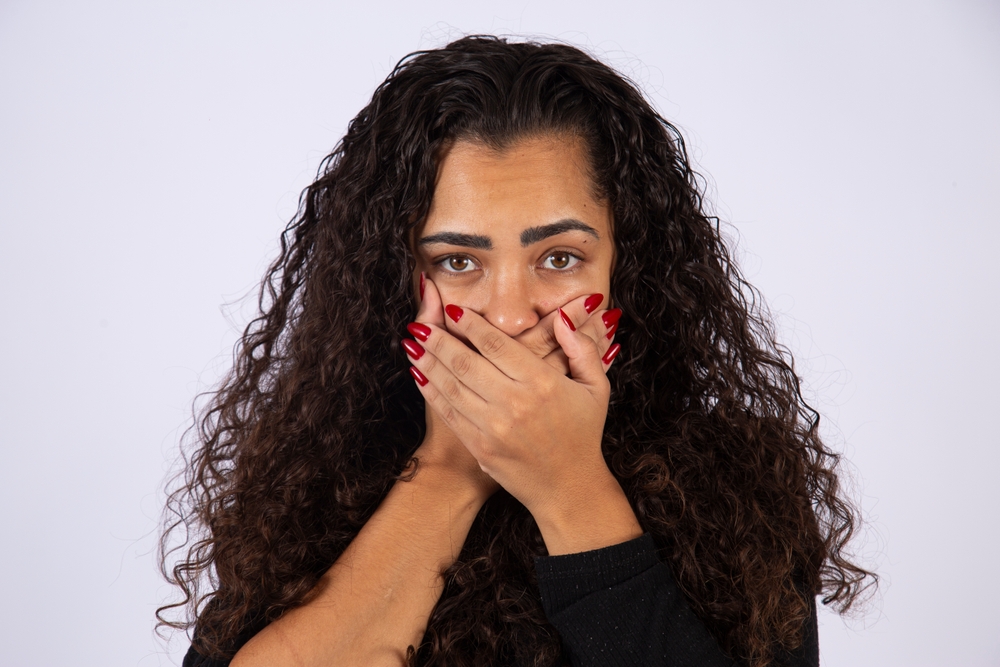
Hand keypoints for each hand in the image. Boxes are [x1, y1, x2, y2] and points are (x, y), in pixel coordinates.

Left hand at [403, 294, 623, 527]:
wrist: (569, 488)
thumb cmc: (583, 434)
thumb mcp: (596, 389)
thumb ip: (582, 349)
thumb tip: (562, 317)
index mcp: (542, 383)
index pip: (496, 344)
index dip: (470, 324)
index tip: (453, 310)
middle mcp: (514, 403)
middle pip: (465, 362)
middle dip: (438, 339)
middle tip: (420, 322)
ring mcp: (494, 427)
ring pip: (451, 385)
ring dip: (427, 362)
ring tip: (411, 342)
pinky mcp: (480, 446)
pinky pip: (449, 412)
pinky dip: (430, 390)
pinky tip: (419, 374)